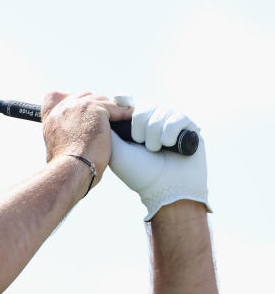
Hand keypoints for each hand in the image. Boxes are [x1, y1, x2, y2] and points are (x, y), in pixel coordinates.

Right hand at [41, 92, 131, 173]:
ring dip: (110, 110)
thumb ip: (61, 138)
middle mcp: (63, 109)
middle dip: (95, 106)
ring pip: (101, 100)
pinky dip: (125, 113)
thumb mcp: (55, 150)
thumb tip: (73, 140)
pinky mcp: (96, 110)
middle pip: (84, 96)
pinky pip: (116, 107)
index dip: (73, 102)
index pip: (55, 96)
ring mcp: (79, 107)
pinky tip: (129, 118)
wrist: (70, 169)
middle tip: (105, 120)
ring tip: (119, 120)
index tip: (83, 110)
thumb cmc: (66, 167)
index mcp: (51, 119)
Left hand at [108, 98, 209, 220]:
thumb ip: (109, 130)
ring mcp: (174, 122)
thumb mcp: (116, 151)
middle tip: (142, 145)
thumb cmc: (139, 172)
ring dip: (155, 133)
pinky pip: (178, 117)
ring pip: (162, 111)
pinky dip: (170, 133)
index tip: (121, 112)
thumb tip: (103, 110)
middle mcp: (156, 121)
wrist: (164, 188)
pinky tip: (169, 145)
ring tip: (156, 150)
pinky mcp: (191, 126)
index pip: (132, 105)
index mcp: (138, 126)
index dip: (127, 108)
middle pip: (146, 107)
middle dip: (141, 127)